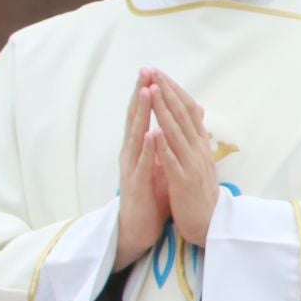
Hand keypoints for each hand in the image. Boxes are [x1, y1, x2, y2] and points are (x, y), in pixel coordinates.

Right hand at [116, 71, 169, 267]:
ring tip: (145, 92)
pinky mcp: (137, 186)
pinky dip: (147, 149)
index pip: (141, 116)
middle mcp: (131, 155)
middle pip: (134, 120)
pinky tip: (151, 134)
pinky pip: (142, 165)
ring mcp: (132, 169)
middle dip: (140, 95)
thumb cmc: (149, 195)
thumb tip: (168, 121)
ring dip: (141, 115)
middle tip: (144, 71)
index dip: (146, 94)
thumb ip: (161, 143)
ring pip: (136, 137)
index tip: (152, 71)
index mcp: (138, 149)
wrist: (138, 230)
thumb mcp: (158, 164)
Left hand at [147, 70, 220, 248]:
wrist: (210, 225)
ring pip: (177, 132)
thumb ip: (196, 139)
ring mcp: (192, 165)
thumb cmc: (201, 195)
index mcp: (200, 145)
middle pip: (183, 115)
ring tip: (153, 91)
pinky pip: (173, 160)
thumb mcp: (200, 162)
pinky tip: (154, 132)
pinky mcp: (184, 182)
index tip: (160, 74)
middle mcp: (198, 150)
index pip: (189, 111)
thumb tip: (197, 116)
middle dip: (167, 92)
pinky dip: (164, 145)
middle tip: (154, 72)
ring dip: (164, 111)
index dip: (174, 91)